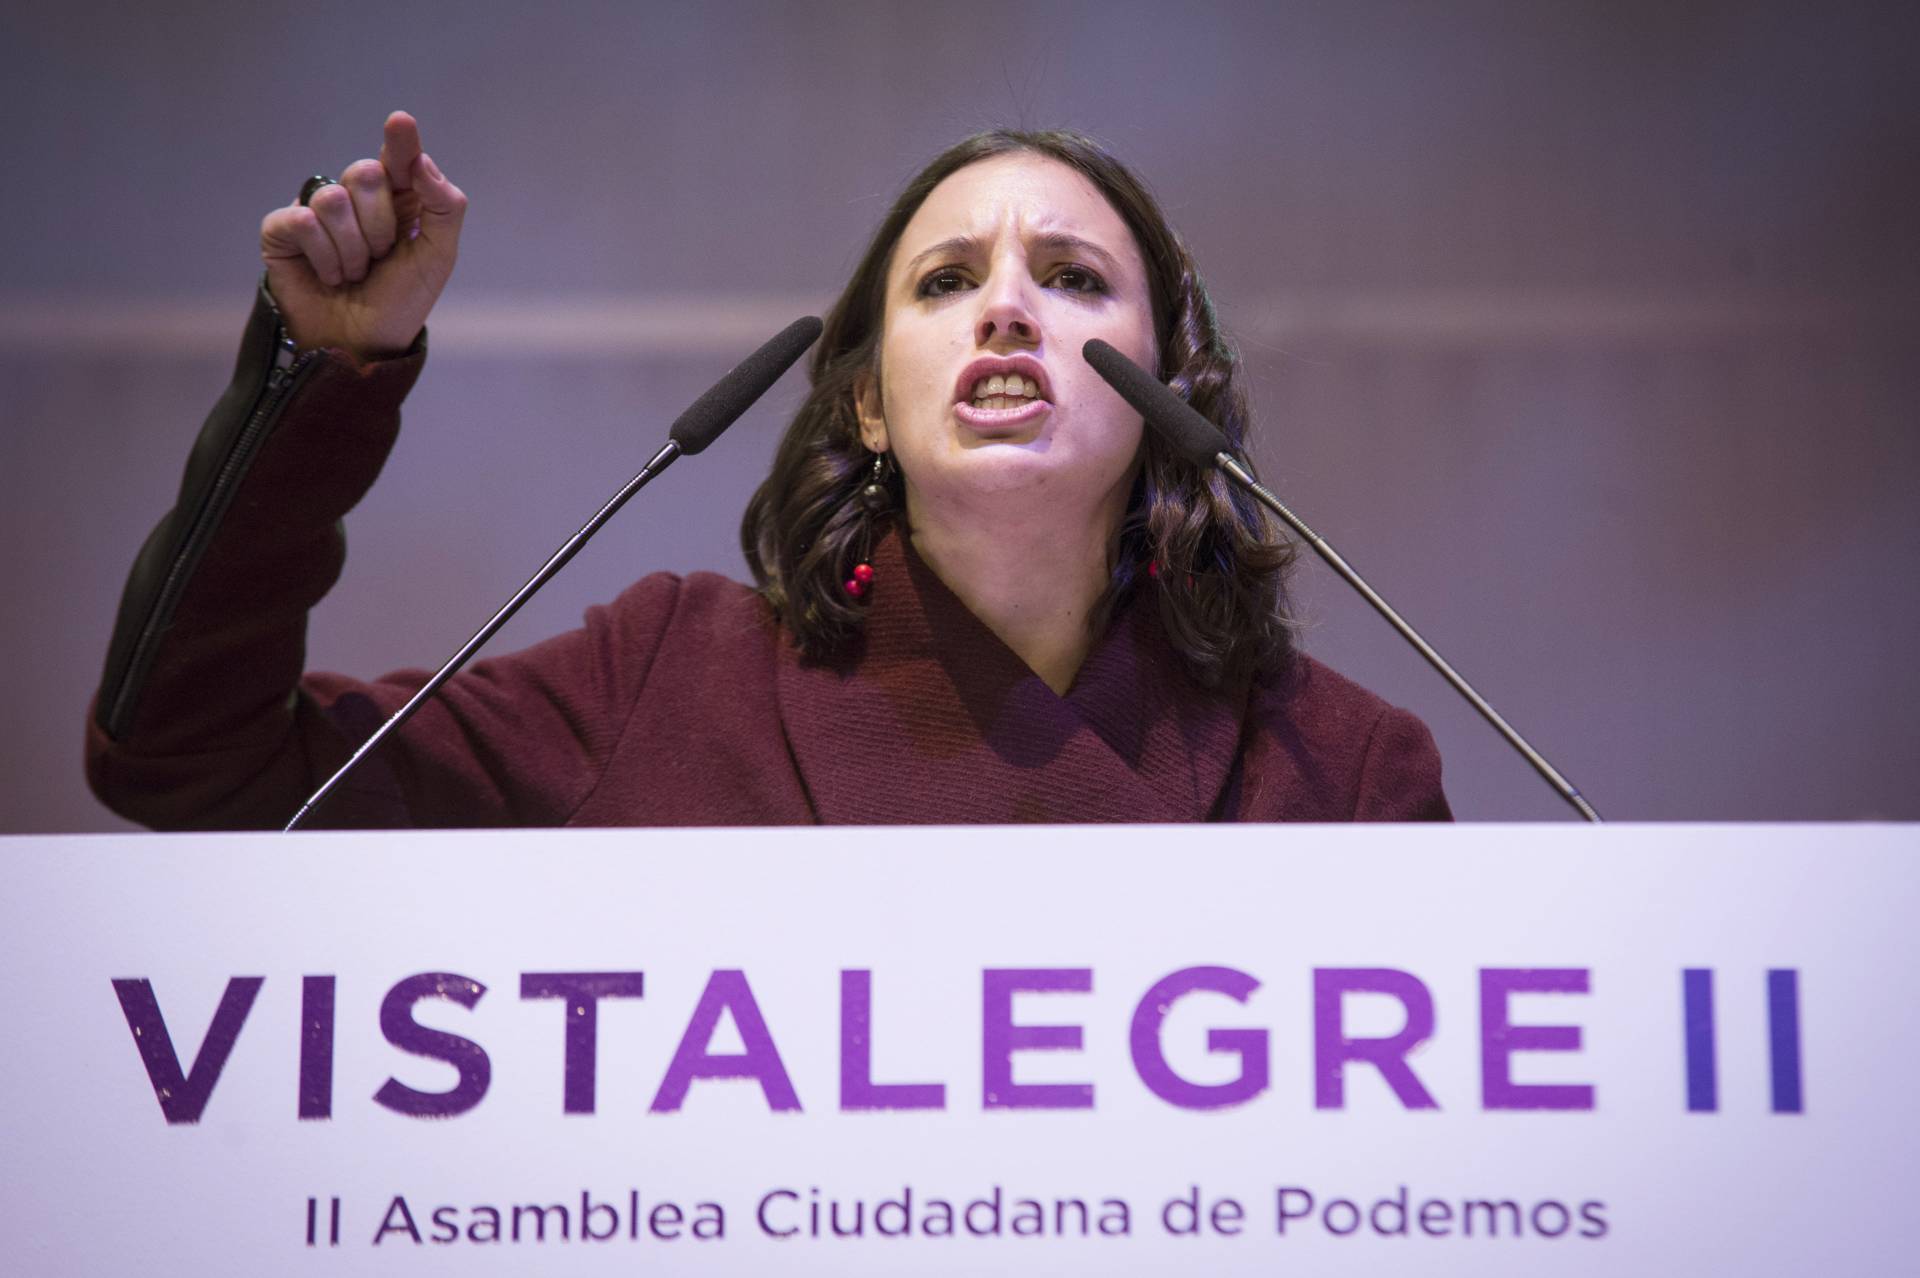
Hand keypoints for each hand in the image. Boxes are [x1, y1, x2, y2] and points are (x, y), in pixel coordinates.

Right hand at [259, 111, 465, 360]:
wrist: (364, 345)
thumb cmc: (400, 300)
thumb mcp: (438, 256)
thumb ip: (444, 206)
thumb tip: (424, 161)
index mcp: (397, 199)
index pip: (398, 157)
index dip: (400, 141)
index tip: (401, 123)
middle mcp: (355, 198)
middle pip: (366, 174)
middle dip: (380, 226)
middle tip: (380, 258)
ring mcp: (316, 211)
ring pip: (333, 199)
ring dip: (352, 250)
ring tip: (354, 274)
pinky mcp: (283, 230)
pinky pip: (302, 221)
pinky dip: (324, 257)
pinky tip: (328, 277)